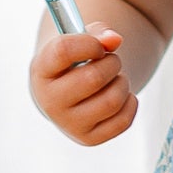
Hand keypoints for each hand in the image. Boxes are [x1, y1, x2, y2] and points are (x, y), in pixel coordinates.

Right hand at [29, 24, 138, 146]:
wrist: (67, 95)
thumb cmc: (74, 63)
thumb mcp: (80, 42)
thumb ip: (97, 33)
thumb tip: (114, 40)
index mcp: (42, 70)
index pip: (64, 51)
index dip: (90, 43)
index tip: (98, 46)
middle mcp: (50, 101)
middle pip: (93, 78)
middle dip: (112, 63)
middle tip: (112, 61)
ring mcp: (68, 123)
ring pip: (112, 101)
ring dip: (123, 83)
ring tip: (116, 79)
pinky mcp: (88, 139)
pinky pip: (123, 120)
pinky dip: (130, 103)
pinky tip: (119, 96)